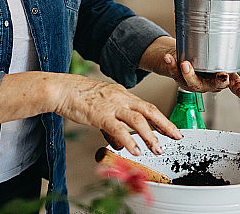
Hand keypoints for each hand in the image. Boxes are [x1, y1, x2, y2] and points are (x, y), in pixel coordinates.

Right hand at [52, 74, 181, 155]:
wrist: (62, 89)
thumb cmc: (79, 97)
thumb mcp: (101, 108)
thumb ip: (113, 125)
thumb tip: (120, 143)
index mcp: (123, 94)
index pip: (147, 106)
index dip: (162, 118)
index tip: (172, 129)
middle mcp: (121, 98)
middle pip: (149, 110)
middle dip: (165, 124)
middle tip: (177, 136)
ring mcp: (112, 105)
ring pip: (137, 120)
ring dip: (150, 136)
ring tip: (157, 149)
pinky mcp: (100, 114)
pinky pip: (118, 129)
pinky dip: (128, 141)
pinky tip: (135, 150)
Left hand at [140, 36, 239, 97]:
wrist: (183, 56)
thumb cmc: (207, 59)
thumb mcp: (224, 57)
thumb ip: (239, 58)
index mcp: (223, 79)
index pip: (235, 86)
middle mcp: (209, 84)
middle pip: (214, 86)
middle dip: (218, 81)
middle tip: (223, 75)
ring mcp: (193, 83)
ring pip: (192, 83)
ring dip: (189, 74)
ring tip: (186, 64)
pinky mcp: (179, 78)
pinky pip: (175, 73)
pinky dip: (171, 65)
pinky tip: (169, 58)